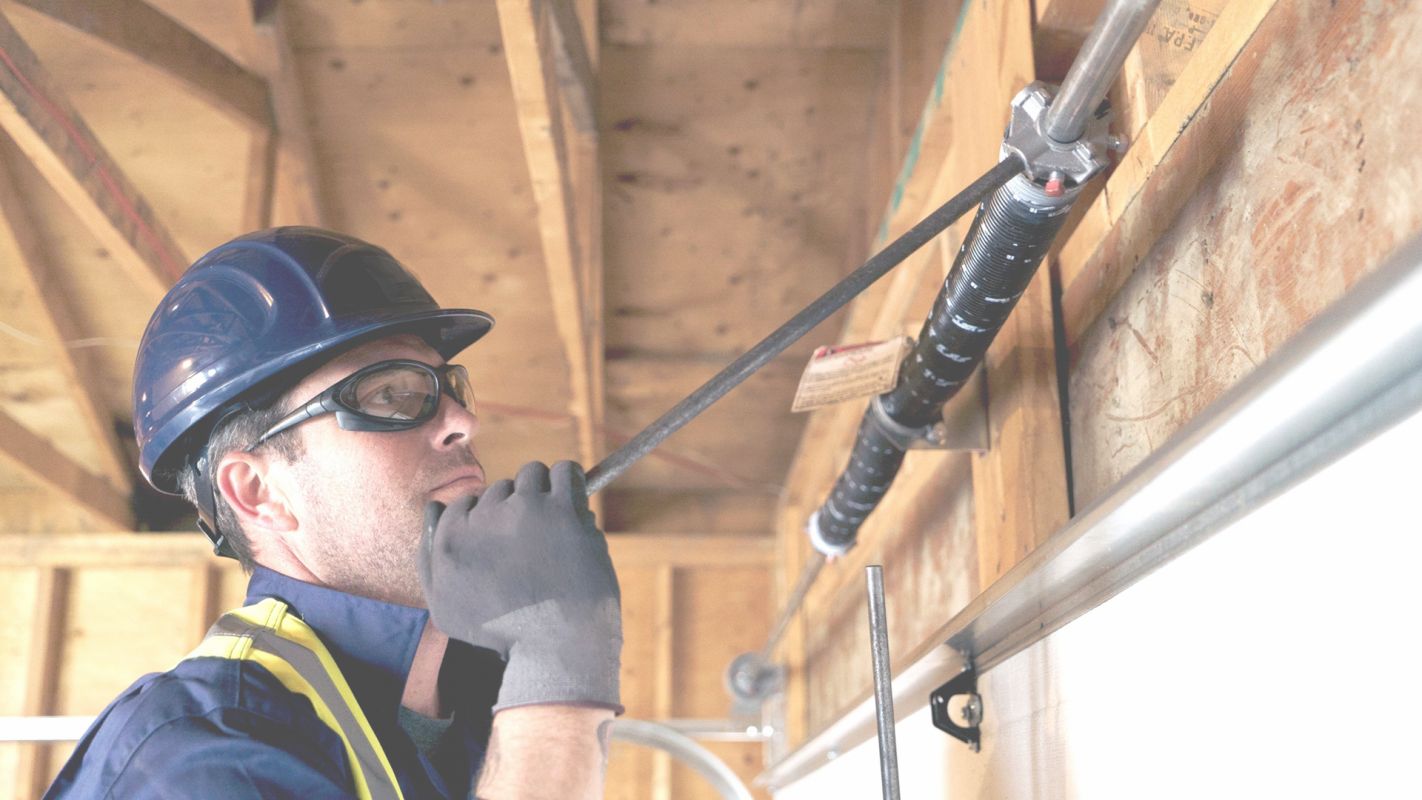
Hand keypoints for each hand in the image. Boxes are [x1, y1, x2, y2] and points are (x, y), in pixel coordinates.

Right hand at [420, 460, 621, 712]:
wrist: (556, 648)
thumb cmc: (503, 635)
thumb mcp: (445, 608)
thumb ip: (428, 557)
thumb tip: (434, 508)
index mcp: (450, 539)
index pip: (466, 502)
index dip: (488, 519)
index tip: (506, 541)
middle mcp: (484, 517)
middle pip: (501, 489)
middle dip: (516, 509)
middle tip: (535, 542)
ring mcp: (525, 509)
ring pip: (533, 474)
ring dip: (544, 492)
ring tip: (555, 522)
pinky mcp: (563, 509)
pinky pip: (568, 471)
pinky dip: (572, 481)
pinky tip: (575, 502)